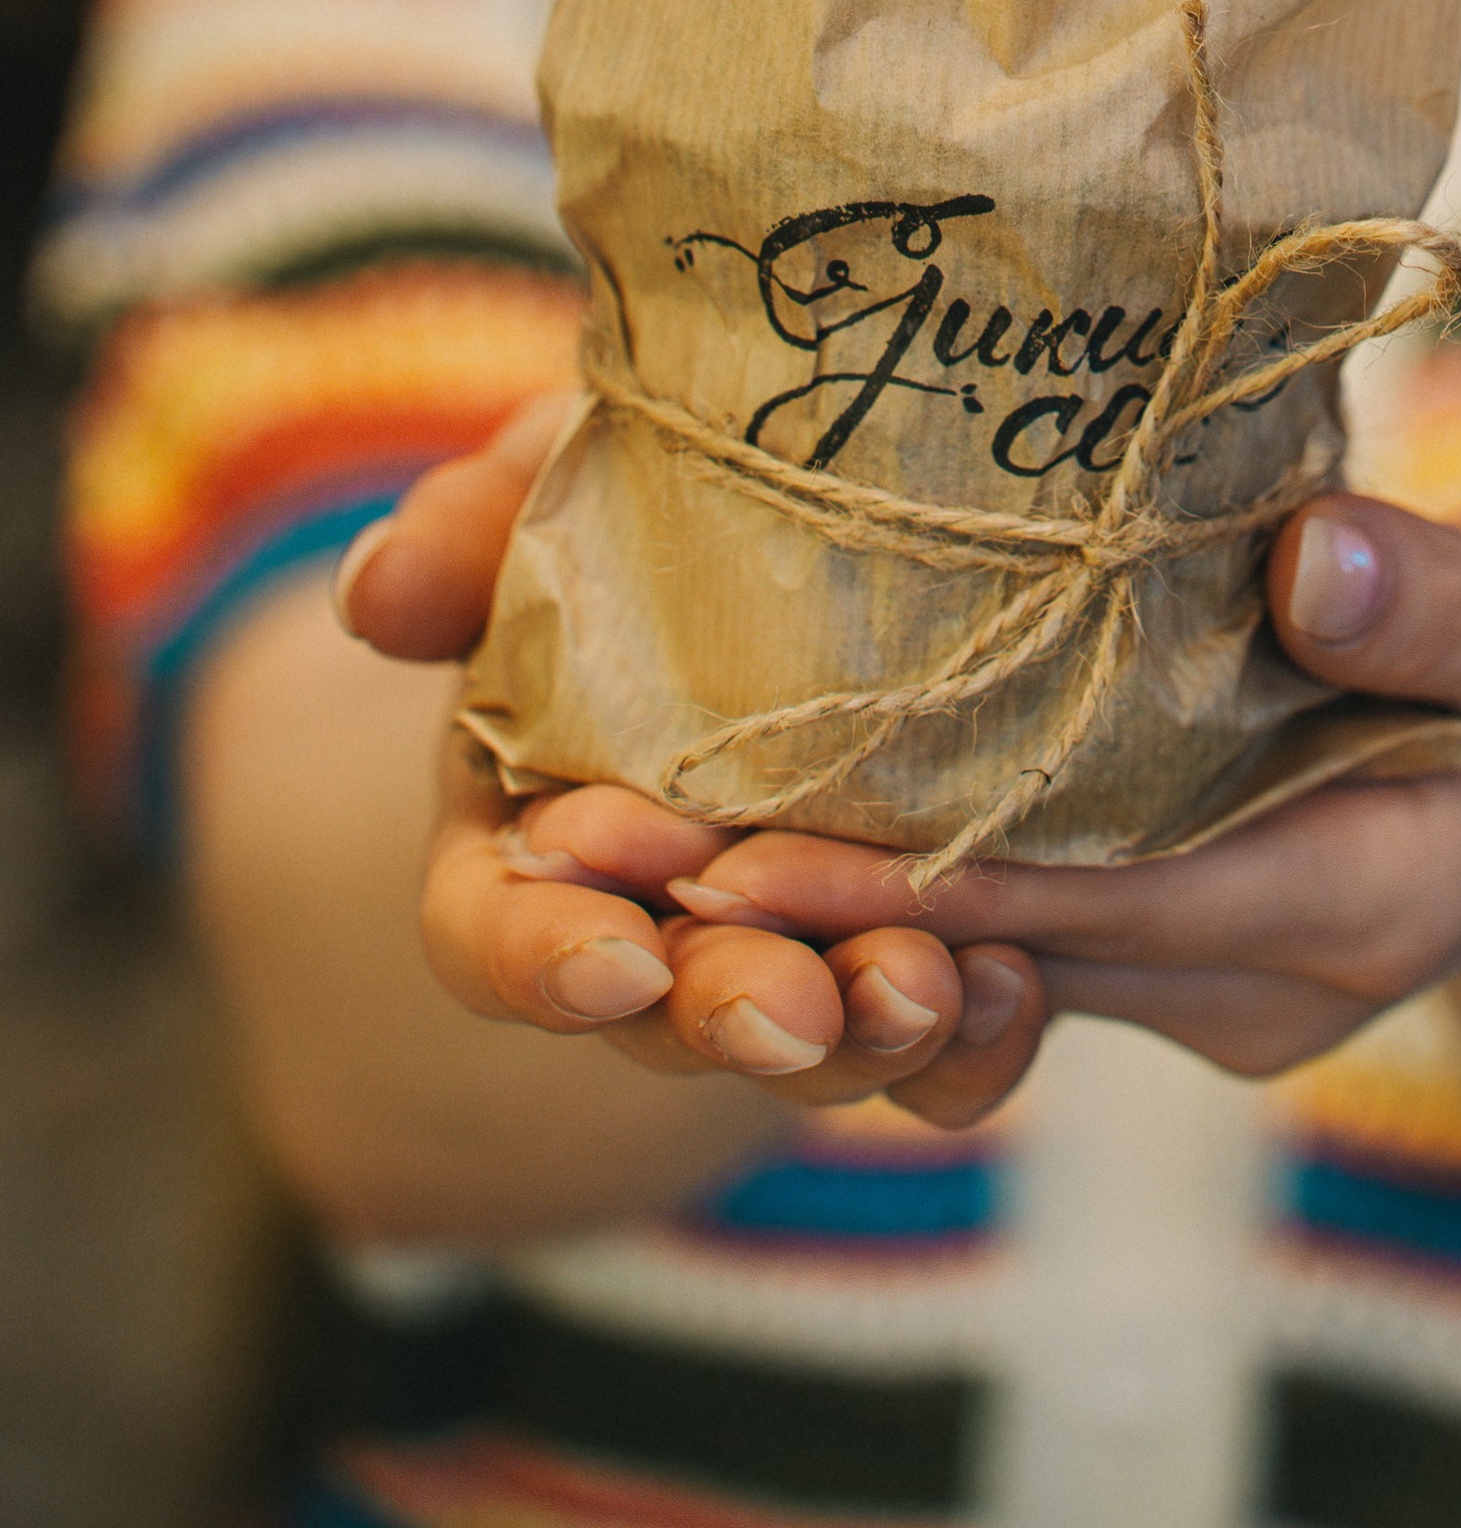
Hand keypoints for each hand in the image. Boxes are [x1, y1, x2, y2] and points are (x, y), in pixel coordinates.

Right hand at [338, 397, 1045, 1128]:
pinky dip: (979, 1040)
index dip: (546, 960)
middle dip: (733, 1016)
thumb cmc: (642, 494)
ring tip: (935, 987)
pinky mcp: (917, 944)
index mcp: (529, 825)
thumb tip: (374, 594)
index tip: (620, 955)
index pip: (497, 934)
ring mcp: (787, 947)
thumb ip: (465, 532)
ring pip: (812, 1044)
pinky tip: (1020, 983)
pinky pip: (945, 1041)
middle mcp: (653, 916)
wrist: (807, 498)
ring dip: (867, 1038)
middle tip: (799, 1006)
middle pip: (668, 1017)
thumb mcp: (555, 484)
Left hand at [634, 488, 1460, 1076]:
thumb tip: (1304, 562)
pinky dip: (868, 846)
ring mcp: (1195, 952)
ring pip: (961, 937)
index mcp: (1341, 906)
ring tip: (584, 813)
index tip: (712, 854)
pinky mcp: (1161, 902)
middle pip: (976, 948)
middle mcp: (1241, 968)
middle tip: (569, 839)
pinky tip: (724, 768)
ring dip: (791, 887)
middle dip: (778, 902)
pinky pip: (994, 894)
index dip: (888, 883)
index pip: (1070, 908)